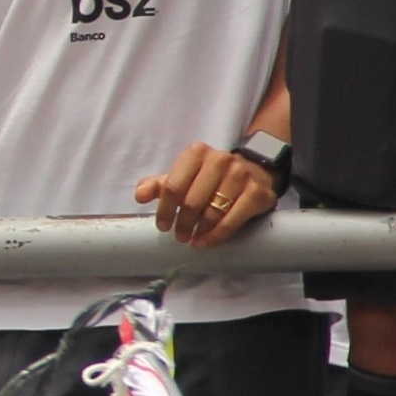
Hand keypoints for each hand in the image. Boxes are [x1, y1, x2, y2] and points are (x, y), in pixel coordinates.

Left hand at [138, 141, 279, 247]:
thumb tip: (139, 194)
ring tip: (192, 239)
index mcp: (197, 153)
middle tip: (178, 235)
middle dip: (182, 223)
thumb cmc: (210, 176)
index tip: (162, 226)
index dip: (165, 210)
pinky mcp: (256, 193)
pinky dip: (216, 236)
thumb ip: (160, 184)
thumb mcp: (184, 175)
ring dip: (198, 231)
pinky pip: (232, 221)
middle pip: (192, 201)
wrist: (254, 170)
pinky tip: (205, 242)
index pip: (173, 186)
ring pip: (212, 212)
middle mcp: (220, 160)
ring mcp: (240, 175)